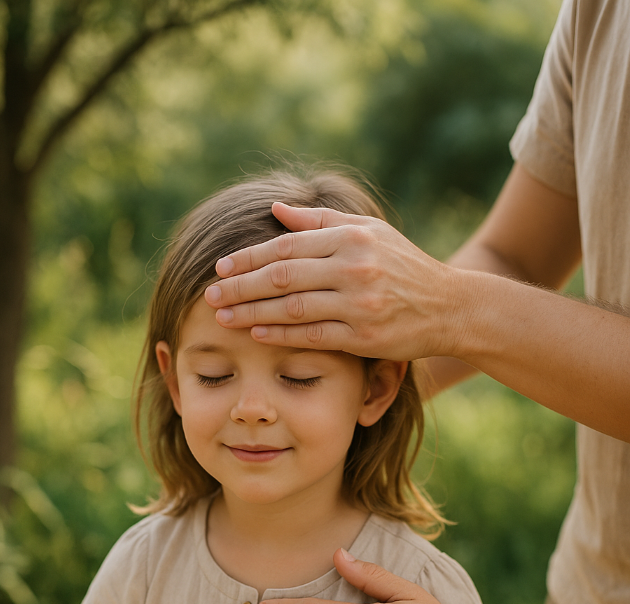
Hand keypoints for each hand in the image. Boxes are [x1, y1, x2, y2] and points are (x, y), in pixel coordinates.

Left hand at [204, 202, 468, 360]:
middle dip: (240, 286)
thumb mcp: (370, 233)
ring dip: (252, 313)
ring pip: (292, 308)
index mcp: (352, 237)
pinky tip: (255, 334)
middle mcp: (354, 267)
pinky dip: (281, 334)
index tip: (220, 265)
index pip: (287, 244)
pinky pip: (312, 335)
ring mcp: (359, 304)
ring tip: (222, 316)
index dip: (249, 256)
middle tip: (209, 294)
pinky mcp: (364, 337)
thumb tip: (276, 209)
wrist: (449, 306)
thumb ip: (321, 222)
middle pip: (283, 276)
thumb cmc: (403, 267)